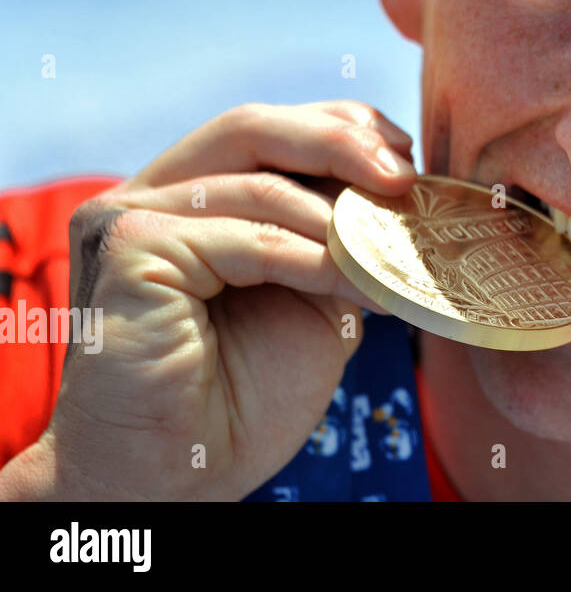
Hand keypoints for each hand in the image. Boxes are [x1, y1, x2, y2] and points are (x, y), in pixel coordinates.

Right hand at [0, 101, 416, 499]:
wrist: (182, 477)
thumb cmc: (244, 396)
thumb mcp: (313, 295)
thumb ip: (336, 236)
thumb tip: (402, 188)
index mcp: (192, 194)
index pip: (271, 130)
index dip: (342, 128)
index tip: (408, 160)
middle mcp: (153, 193)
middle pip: (256, 128)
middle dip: (343, 143)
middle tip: (406, 179)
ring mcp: (131, 214)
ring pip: (258, 180)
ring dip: (340, 220)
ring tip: (392, 255)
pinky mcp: (128, 246)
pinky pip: (242, 235)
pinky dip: (309, 259)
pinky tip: (354, 285)